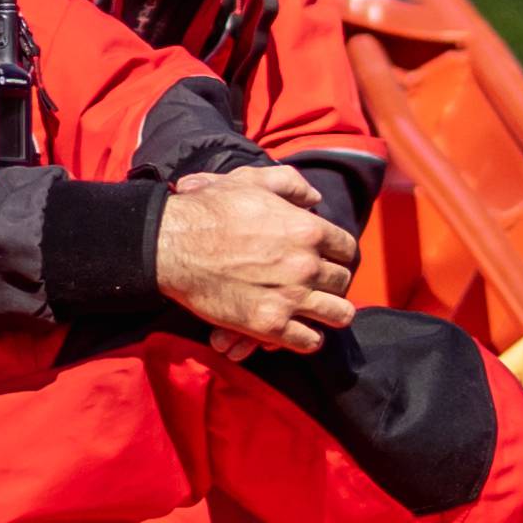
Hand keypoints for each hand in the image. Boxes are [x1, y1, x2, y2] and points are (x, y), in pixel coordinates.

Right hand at [153, 164, 356, 358]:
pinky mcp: (270, 325)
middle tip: (315, 284)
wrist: (174, 245)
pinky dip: (305, 337)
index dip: (337, 254)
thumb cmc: (210, 209)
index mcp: (307, 229)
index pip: (347, 249)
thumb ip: (290, 184)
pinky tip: (294, 328)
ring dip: (328, 312)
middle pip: (343, 281)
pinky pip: (310, 342)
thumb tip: (315, 198)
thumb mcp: (251, 180)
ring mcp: (290, 297)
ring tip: (313, 310)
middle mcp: (306, 265)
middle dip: (331, 282)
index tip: (326, 258)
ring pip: (339, 314)